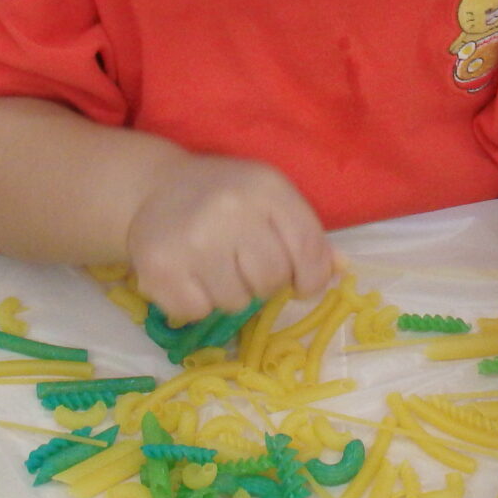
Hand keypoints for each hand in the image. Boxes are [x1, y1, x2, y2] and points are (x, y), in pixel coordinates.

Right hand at [125, 154, 334, 321]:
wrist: (156, 186)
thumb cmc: (225, 195)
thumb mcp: (270, 198)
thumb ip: (306, 234)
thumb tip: (342, 271)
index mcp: (266, 188)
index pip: (308, 249)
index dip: (311, 277)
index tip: (300, 282)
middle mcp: (230, 210)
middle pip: (271, 280)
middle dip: (263, 282)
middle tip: (243, 263)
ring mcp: (193, 240)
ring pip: (235, 302)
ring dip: (230, 293)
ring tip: (214, 265)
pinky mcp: (160, 269)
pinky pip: (197, 312)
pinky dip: (196, 302)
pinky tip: (189, 273)